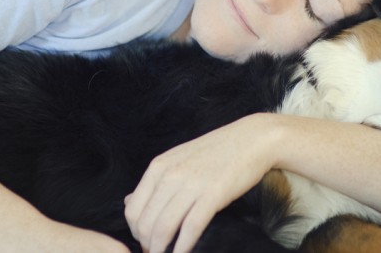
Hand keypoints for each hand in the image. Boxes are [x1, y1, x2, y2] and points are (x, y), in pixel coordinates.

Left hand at [124, 113, 278, 252]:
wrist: (251, 139)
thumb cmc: (216, 151)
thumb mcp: (178, 158)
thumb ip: (154, 181)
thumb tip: (129, 201)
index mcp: (159, 166)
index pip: (132, 210)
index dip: (136, 233)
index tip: (146, 242)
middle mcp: (171, 174)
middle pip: (145, 223)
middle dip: (148, 245)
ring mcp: (191, 184)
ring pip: (163, 228)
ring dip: (162, 250)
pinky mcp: (213, 194)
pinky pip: (190, 228)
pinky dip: (183, 247)